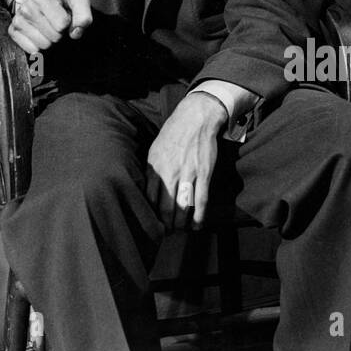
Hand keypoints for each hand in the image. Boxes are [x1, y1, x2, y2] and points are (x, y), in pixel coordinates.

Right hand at [8, 0, 92, 54]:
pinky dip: (39, 46)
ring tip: (49, 26)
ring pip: (44, 45)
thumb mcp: (79, 1)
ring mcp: (18, 19)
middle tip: (57, 22)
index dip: (68, 23)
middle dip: (60, 33)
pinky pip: (32, 50)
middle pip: (54, 36)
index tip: (65, 16)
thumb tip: (75, 33)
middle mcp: (27, 7)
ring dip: (50, 40)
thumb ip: (84, 16)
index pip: (62, 24)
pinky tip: (40, 34)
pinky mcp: (13, 31)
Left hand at [145, 92, 229, 231]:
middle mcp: (170, 173)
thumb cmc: (173, 133)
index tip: (154, 224)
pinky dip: (199, 216)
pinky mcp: (204, 173)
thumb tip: (147, 190)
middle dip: (167, 225)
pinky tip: (197, 224)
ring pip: (183, 207)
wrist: (196, 118)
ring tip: (181, 230)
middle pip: (166, 208)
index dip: (152, 216)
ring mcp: (188, 174)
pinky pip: (201, 200)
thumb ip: (151, 171)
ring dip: (182, 223)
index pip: (149, 200)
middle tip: (168, 232)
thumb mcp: (154, 150)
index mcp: (155, 168)